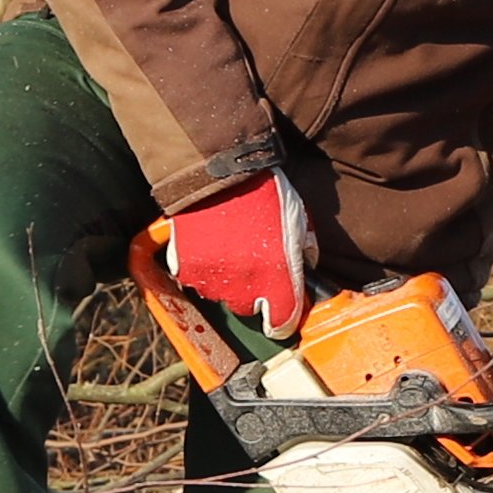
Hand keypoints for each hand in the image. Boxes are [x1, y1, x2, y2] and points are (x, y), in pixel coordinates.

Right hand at [159, 176, 315, 331]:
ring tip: (229, 250)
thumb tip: (306, 268)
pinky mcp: (186, 268)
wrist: (217, 170)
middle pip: (247, 310)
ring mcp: (213, 279)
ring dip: (225, 281)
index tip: (280, 316)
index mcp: (278, 275)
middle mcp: (246, 285)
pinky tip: (210, 247)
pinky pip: (195, 281)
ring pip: (220, 296)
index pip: (283, 322)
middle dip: (252, 294)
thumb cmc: (263, 191)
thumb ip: (304, 251)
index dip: (282, 320)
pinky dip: (202, 270)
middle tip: (252, 265)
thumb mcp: (298, 218)